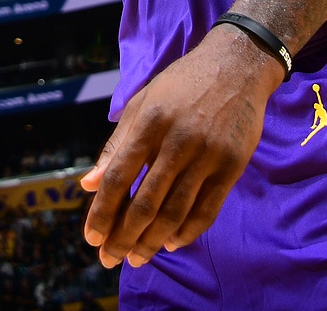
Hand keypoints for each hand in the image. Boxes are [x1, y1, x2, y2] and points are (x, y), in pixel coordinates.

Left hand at [80, 24, 284, 267]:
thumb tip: (89, 185)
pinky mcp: (232, 165)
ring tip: (136, 258)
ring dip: (152, 240)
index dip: (103, 210)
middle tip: (109, 259)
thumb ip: (116, 145)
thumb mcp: (143, 103)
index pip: (120, 176)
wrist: (236, 66)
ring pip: (176, 211)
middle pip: (146, 201)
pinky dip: (188, 231)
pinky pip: (207, 209)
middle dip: (124, 236)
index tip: (91, 237)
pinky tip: (171, 243)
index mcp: (150, 122)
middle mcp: (178, 140)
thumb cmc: (182, 84)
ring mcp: (208, 154)